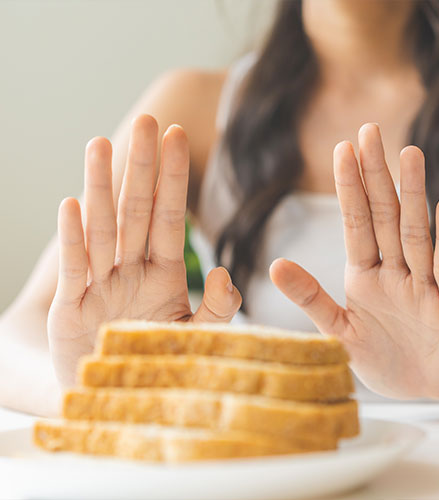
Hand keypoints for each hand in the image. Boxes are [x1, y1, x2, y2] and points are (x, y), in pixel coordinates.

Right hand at [48, 115, 240, 386]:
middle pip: (137, 211)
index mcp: (162, 274)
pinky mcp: (71, 310)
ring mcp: (99, 286)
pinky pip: (76, 269)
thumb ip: (217, 308)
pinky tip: (73, 204)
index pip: (168, 217)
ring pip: (103, 228)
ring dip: (102, 187)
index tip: (179, 136)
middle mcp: (129, 271)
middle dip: (142, 167)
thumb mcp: (196, 336)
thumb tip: (226, 274)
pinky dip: (74, 239)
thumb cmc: (159, 365)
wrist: (121, 402)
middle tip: (148, 120)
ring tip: (102, 144)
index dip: (173, 178)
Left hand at [271, 124, 438, 400]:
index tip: (342, 149)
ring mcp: (424, 282)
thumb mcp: (340, 332)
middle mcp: (394, 270)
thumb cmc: (383, 359)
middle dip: (375, 174)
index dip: (349, 187)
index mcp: (364, 275)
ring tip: (407, 153)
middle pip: (383, 215)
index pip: (355, 223)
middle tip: (368, 131)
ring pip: (414, 231)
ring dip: (411, 194)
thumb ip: (311, 298)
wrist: (428, 388)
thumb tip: (274, 264)